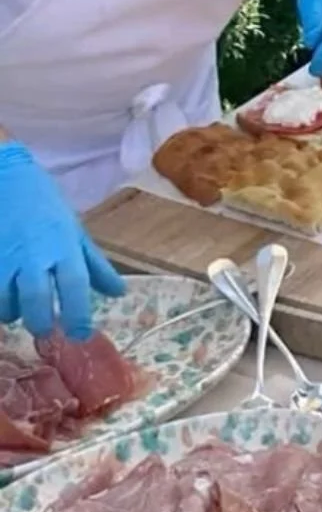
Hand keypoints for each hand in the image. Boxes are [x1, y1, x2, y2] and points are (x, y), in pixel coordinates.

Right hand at [0, 143, 125, 339]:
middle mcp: (35, 253)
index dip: (79, 313)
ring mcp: (6, 258)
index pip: (75, 284)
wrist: (7, 177)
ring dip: (14, 313)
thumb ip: (95, 265)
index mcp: (63, 244)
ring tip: (21, 310)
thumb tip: (119, 293)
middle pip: (37, 299)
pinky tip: (5, 298)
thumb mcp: (76, 232)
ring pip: (6, 302)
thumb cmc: (45, 206)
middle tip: (45, 329)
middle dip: (41, 322)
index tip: (81, 334)